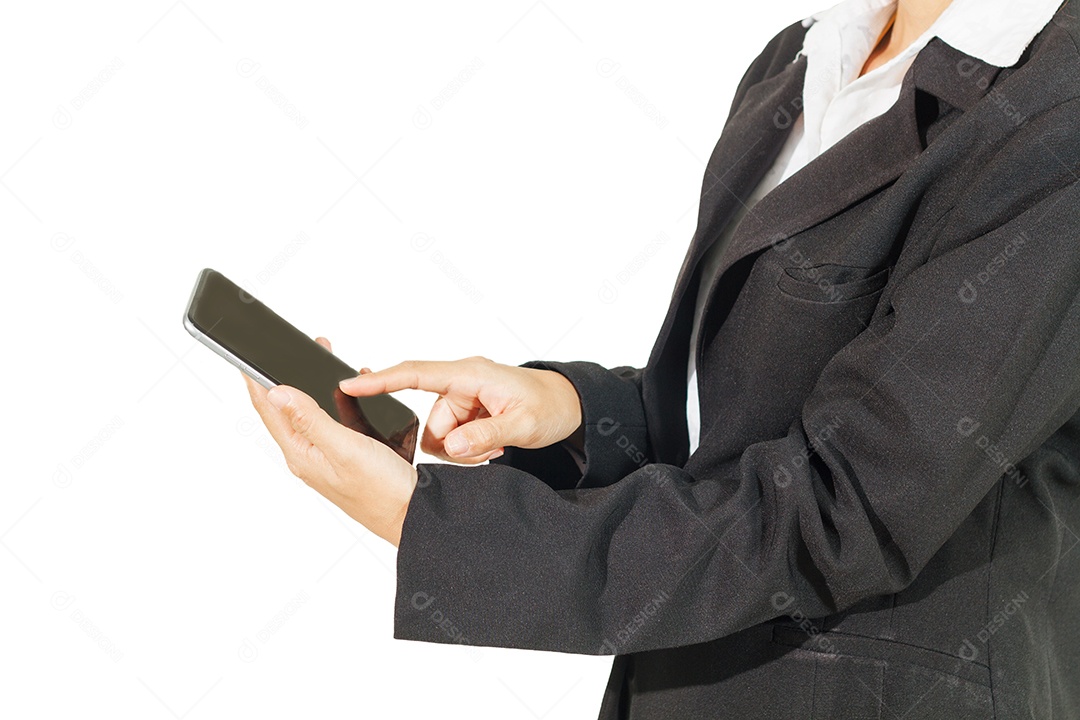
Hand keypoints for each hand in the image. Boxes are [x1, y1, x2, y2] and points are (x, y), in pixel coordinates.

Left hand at [243, 337, 417, 546]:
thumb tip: (277, 392)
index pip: (269, 411)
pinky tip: (347, 394)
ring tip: (318, 362)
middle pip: (286, 411)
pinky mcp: (346, 457)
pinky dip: (336, 402)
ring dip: (311, 387)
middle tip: (286, 352)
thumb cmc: (382, 491)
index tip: (246, 359)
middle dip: (284, 379)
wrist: (412, 515)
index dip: (256, 382)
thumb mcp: (345, 448)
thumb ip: (310, 419)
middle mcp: (310, 456)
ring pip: (310, 415)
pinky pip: (332, 423)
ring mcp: (327, 457)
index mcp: (302, 454)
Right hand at [338, 356, 582, 463]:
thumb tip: (451, 447)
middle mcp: (460, 383)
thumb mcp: (524, 424)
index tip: (349, 384)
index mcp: (469, 374)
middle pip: (430, 423)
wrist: (569, 404)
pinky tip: (493, 445)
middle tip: (490, 449)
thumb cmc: (550, 405)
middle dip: (453, 446)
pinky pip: (450, 439)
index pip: (415, 374)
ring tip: (496, 445)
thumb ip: (486, 435)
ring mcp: (462, 399)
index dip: (380, 380)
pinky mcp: (465, 412)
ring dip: (462, 450)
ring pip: (439, 436)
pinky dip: (468, 449)